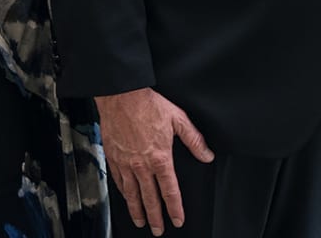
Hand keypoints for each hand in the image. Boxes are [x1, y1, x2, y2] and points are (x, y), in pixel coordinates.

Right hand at [96, 88, 212, 236]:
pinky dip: (123, 192)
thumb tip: (207, 155)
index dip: (175, 208)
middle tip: (157, 230)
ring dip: (137, 210)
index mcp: (160, 158)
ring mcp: (125, 162)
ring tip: (140, 222)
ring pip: (131, 193)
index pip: (170, 191)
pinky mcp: (113, 156)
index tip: (177, 219)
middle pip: (150, 198)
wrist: (121, 95)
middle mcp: (142, 165)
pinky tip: (126, 197)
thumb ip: (194, 140)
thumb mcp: (178, 119)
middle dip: (155, 217)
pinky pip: (118, 180)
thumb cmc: (148, 104)